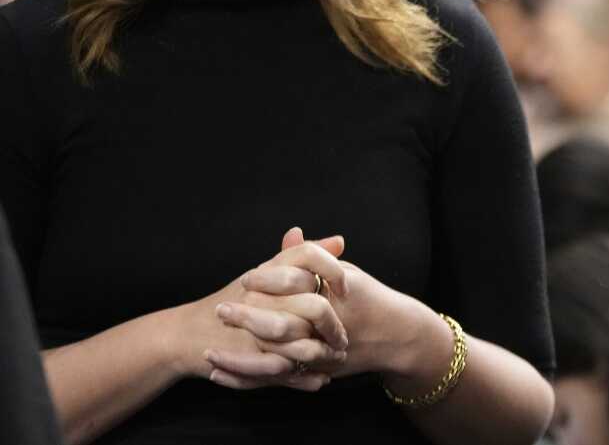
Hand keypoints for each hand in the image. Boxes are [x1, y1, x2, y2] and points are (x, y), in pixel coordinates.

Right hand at [175, 229, 348, 391]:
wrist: (188, 333)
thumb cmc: (234, 299)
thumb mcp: (266, 272)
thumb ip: (302, 255)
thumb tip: (340, 240)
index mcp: (268, 273)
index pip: (310, 258)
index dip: (335, 272)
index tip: (346, 289)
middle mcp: (263, 298)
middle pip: (315, 308)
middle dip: (335, 326)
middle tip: (344, 337)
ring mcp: (256, 331)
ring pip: (304, 346)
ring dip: (324, 356)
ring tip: (336, 359)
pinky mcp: (250, 359)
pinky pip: (286, 372)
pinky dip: (305, 379)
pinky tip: (320, 379)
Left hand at [215, 228, 439, 383]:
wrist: (397, 335)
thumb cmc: (368, 298)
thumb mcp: (344, 272)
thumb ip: (314, 256)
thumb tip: (291, 233)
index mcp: (332, 295)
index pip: (295, 285)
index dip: (268, 281)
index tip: (246, 278)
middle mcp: (326, 326)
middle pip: (281, 324)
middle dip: (248, 318)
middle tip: (220, 311)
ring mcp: (322, 352)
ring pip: (277, 357)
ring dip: (242, 357)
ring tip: (210, 350)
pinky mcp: (316, 370)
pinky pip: (278, 377)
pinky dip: (249, 377)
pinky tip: (223, 372)